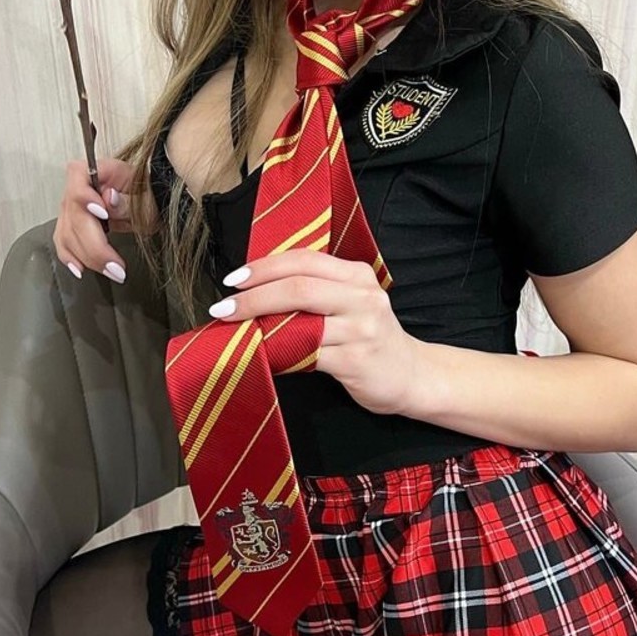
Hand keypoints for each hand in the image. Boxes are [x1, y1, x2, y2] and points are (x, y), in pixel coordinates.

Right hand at [53, 157, 138, 282]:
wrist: (150, 203)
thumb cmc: (149, 197)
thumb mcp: (147, 199)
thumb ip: (126, 200)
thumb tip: (108, 198)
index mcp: (100, 171)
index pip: (77, 175)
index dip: (84, 196)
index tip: (102, 214)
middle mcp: (80, 187)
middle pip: (74, 215)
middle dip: (94, 246)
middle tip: (116, 266)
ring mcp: (73, 207)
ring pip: (67, 233)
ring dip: (88, 257)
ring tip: (112, 271)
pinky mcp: (72, 224)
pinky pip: (64, 242)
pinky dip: (72, 257)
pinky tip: (81, 268)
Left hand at [206, 250, 420, 414]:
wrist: (412, 375)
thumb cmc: (370, 337)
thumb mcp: (351, 302)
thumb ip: (315, 290)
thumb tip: (256, 289)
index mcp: (357, 275)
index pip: (304, 260)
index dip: (264, 267)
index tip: (233, 279)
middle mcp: (363, 297)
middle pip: (299, 287)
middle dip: (254, 296)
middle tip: (223, 307)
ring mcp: (361, 329)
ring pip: (300, 322)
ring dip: (260, 326)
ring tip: (234, 330)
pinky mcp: (356, 361)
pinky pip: (306, 355)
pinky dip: (278, 353)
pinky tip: (261, 354)